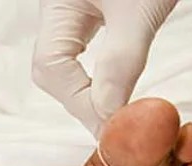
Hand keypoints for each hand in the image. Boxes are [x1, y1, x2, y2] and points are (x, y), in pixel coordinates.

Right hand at [32, 0, 177, 135]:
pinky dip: (96, 74)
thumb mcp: (139, 12)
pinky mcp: (90, 7)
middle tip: (113, 128)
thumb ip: (121, 60)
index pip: (52, 67)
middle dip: (81, 102)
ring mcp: (71, 7)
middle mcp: (56, 7)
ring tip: (115, 115)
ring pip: (65, 62)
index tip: (114, 124)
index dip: (82, 102)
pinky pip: (81, 49)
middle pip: (53, 69)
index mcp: (56, 3)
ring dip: (87, 91)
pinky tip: (114, 87)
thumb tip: (106, 113)